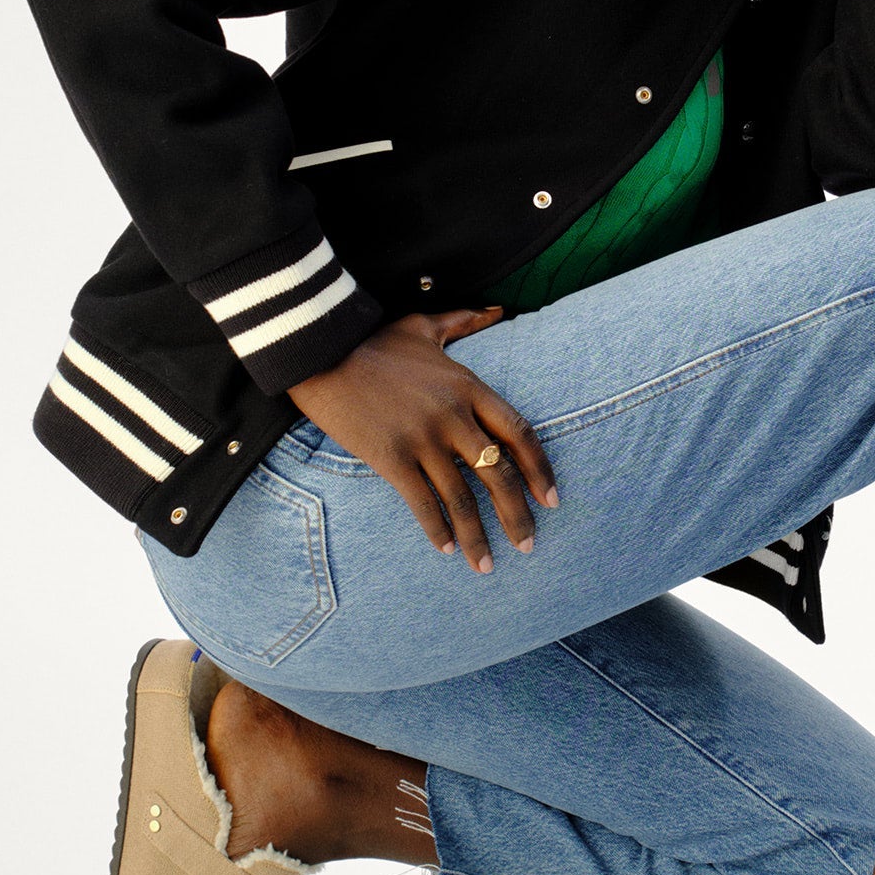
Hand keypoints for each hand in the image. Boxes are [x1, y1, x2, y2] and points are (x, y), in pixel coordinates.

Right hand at [287, 308, 557, 572]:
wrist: (322, 349)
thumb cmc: (373, 338)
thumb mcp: (425, 324)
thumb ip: (466, 319)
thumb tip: (499, 309)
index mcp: (469, 386)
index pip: (519, 434)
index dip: (540, 469)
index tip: (553, 499)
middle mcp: (453, 416)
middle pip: (499, 474)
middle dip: (518, 514)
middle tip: (529, 544)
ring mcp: (423, 439)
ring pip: (462, 498)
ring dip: (478, 536)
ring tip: (488, 565)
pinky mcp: (391, 457)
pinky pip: (423, 503)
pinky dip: (437, 529)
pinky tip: (446, 549)